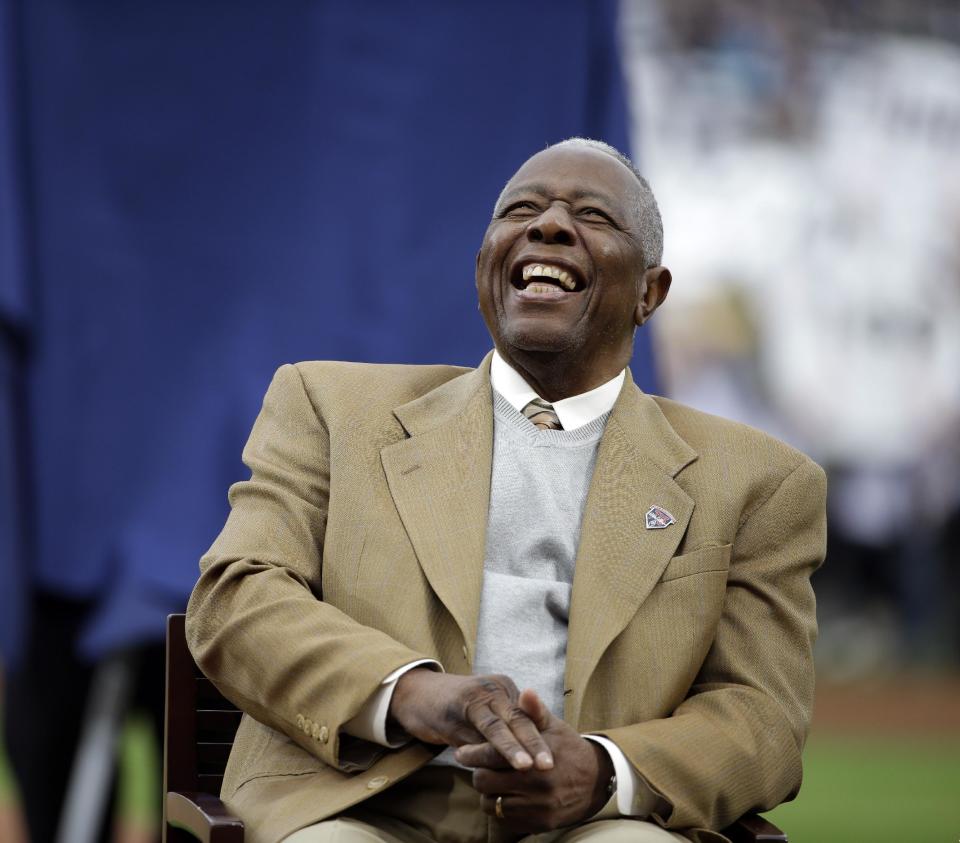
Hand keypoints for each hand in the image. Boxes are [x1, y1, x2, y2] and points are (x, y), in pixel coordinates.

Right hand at [388, 669, 553, 770]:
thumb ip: (505, 727)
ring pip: (494, 727)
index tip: (556, 761)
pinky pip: (468, 738)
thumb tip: (531, 756)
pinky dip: (478, 756)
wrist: (417, 693)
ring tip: (524, 767)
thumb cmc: (459, 707)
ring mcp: (470, 700)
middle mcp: (490, 690)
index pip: (527, 716)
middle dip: (533, 743)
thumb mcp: (485, 713)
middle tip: (548, 764)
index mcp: (503, 688)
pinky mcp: (450, 713)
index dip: (541, 738)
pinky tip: (486, 771)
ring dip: (509, 749)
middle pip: (516, 718)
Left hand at [456, 689, 614, 832]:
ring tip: (495, 782)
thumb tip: (525, 691)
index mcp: (535, 759)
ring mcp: (536, 808)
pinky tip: (507, 796)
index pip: (492, 756)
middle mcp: (535, 786)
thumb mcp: (554, 726)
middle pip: (485, 783)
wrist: (596, 781)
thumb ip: (534, 711)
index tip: (461, 752)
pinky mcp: (538, 824)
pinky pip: (505, 820)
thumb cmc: (569, 748)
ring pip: (491, 805)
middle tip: (481, 767)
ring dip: (490, 794)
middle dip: (480, 774)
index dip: (473, 754)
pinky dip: (501, 809)